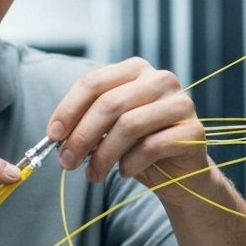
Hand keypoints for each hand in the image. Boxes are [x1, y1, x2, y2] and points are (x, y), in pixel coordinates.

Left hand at [46, 58, 207, 196]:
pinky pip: (152, 146)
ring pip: (129, 125)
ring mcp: (180, 103)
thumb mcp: (107, 131)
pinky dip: (130, 164)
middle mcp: (160, 79)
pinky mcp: (193, 130)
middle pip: (109, 104)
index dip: (68, 109)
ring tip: (93, 175)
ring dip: (103, 156)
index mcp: (135, 70)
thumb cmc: (137, 147)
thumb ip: (85, 125)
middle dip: (81, 137)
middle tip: (66, 163)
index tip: (52, 136)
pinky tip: (124, 173)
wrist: (179, 173)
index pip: (93, 82)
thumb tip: (58, 137)